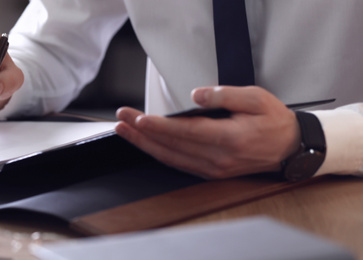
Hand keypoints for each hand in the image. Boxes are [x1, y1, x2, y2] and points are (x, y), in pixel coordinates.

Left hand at [115, 86, 300, 178]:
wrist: (291, 148)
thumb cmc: (273, 121)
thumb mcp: (255, 98)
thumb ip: (224, 95)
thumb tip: (196, 94)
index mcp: (230, 139)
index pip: (186, 132)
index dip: (159, 126)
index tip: (138, 118)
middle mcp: (218, 158)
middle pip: (171, 146)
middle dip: (142, 132)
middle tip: (122, 118)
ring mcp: (213, 169)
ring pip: (170, 158)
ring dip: (144, 144)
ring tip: (124, 130)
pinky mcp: (210, 172)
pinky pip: (178, 164)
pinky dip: (158, 153)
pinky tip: (145, 143)